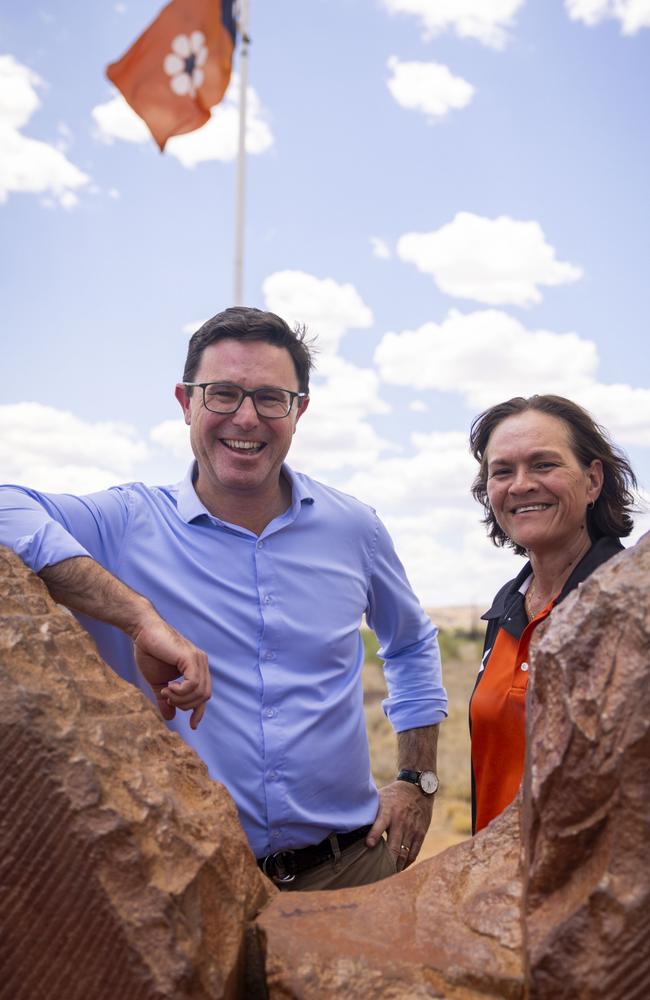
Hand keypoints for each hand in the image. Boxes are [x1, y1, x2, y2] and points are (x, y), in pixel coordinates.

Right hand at [132, 613, 210, 728]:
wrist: (142, 631)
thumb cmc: (149, 652)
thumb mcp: (158, 682)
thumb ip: (165, 699)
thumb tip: (170, 718)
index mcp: (196, 668)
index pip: (204, 694)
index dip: (199, 711)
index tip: (192, 725)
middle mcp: (201, 663)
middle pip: (204, 696)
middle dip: (186, 705)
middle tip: (167, 698)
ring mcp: (198, 659)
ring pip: (200, 692)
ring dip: (180, 699)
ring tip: (165, 691)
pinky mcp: (191, 657)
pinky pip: (194, 684)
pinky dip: (181, 691)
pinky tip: (168, 687)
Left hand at [366, 780, 433, 870]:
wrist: (418, 788)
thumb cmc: (393, 795)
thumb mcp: (380, 798)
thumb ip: (370, 812)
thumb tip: (351, 821)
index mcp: (388, 812)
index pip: (380, 824)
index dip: (374, 835)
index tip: (368, 846)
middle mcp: (401, 821)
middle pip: (394, 847)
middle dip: (386, 863)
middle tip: (376, 875)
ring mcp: (412, 829)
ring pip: (404, 853)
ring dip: (396, 867)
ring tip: (387, 876)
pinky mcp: (421, 833)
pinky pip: (414, 852)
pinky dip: (407, 863)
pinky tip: (400, 868)